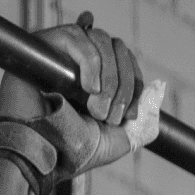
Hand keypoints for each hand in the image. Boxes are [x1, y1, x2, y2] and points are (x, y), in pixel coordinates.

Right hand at [0, 12, 144, 174]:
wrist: (38, 157)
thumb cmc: (69, 152)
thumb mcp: (114, 140)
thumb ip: (137, 122)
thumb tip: (156, 95)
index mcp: (94, 78)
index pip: (125, 59)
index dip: (135, 82)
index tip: (128, 115)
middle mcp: (78, 60)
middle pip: (117, 46)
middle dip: (123, 83)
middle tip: (108, 115)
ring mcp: (60, 51)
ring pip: (100, 38)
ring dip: (108, 78)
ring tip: (96, 109)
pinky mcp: (42, 46)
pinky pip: (77, 37)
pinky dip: (91, 64)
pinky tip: (87, 89)